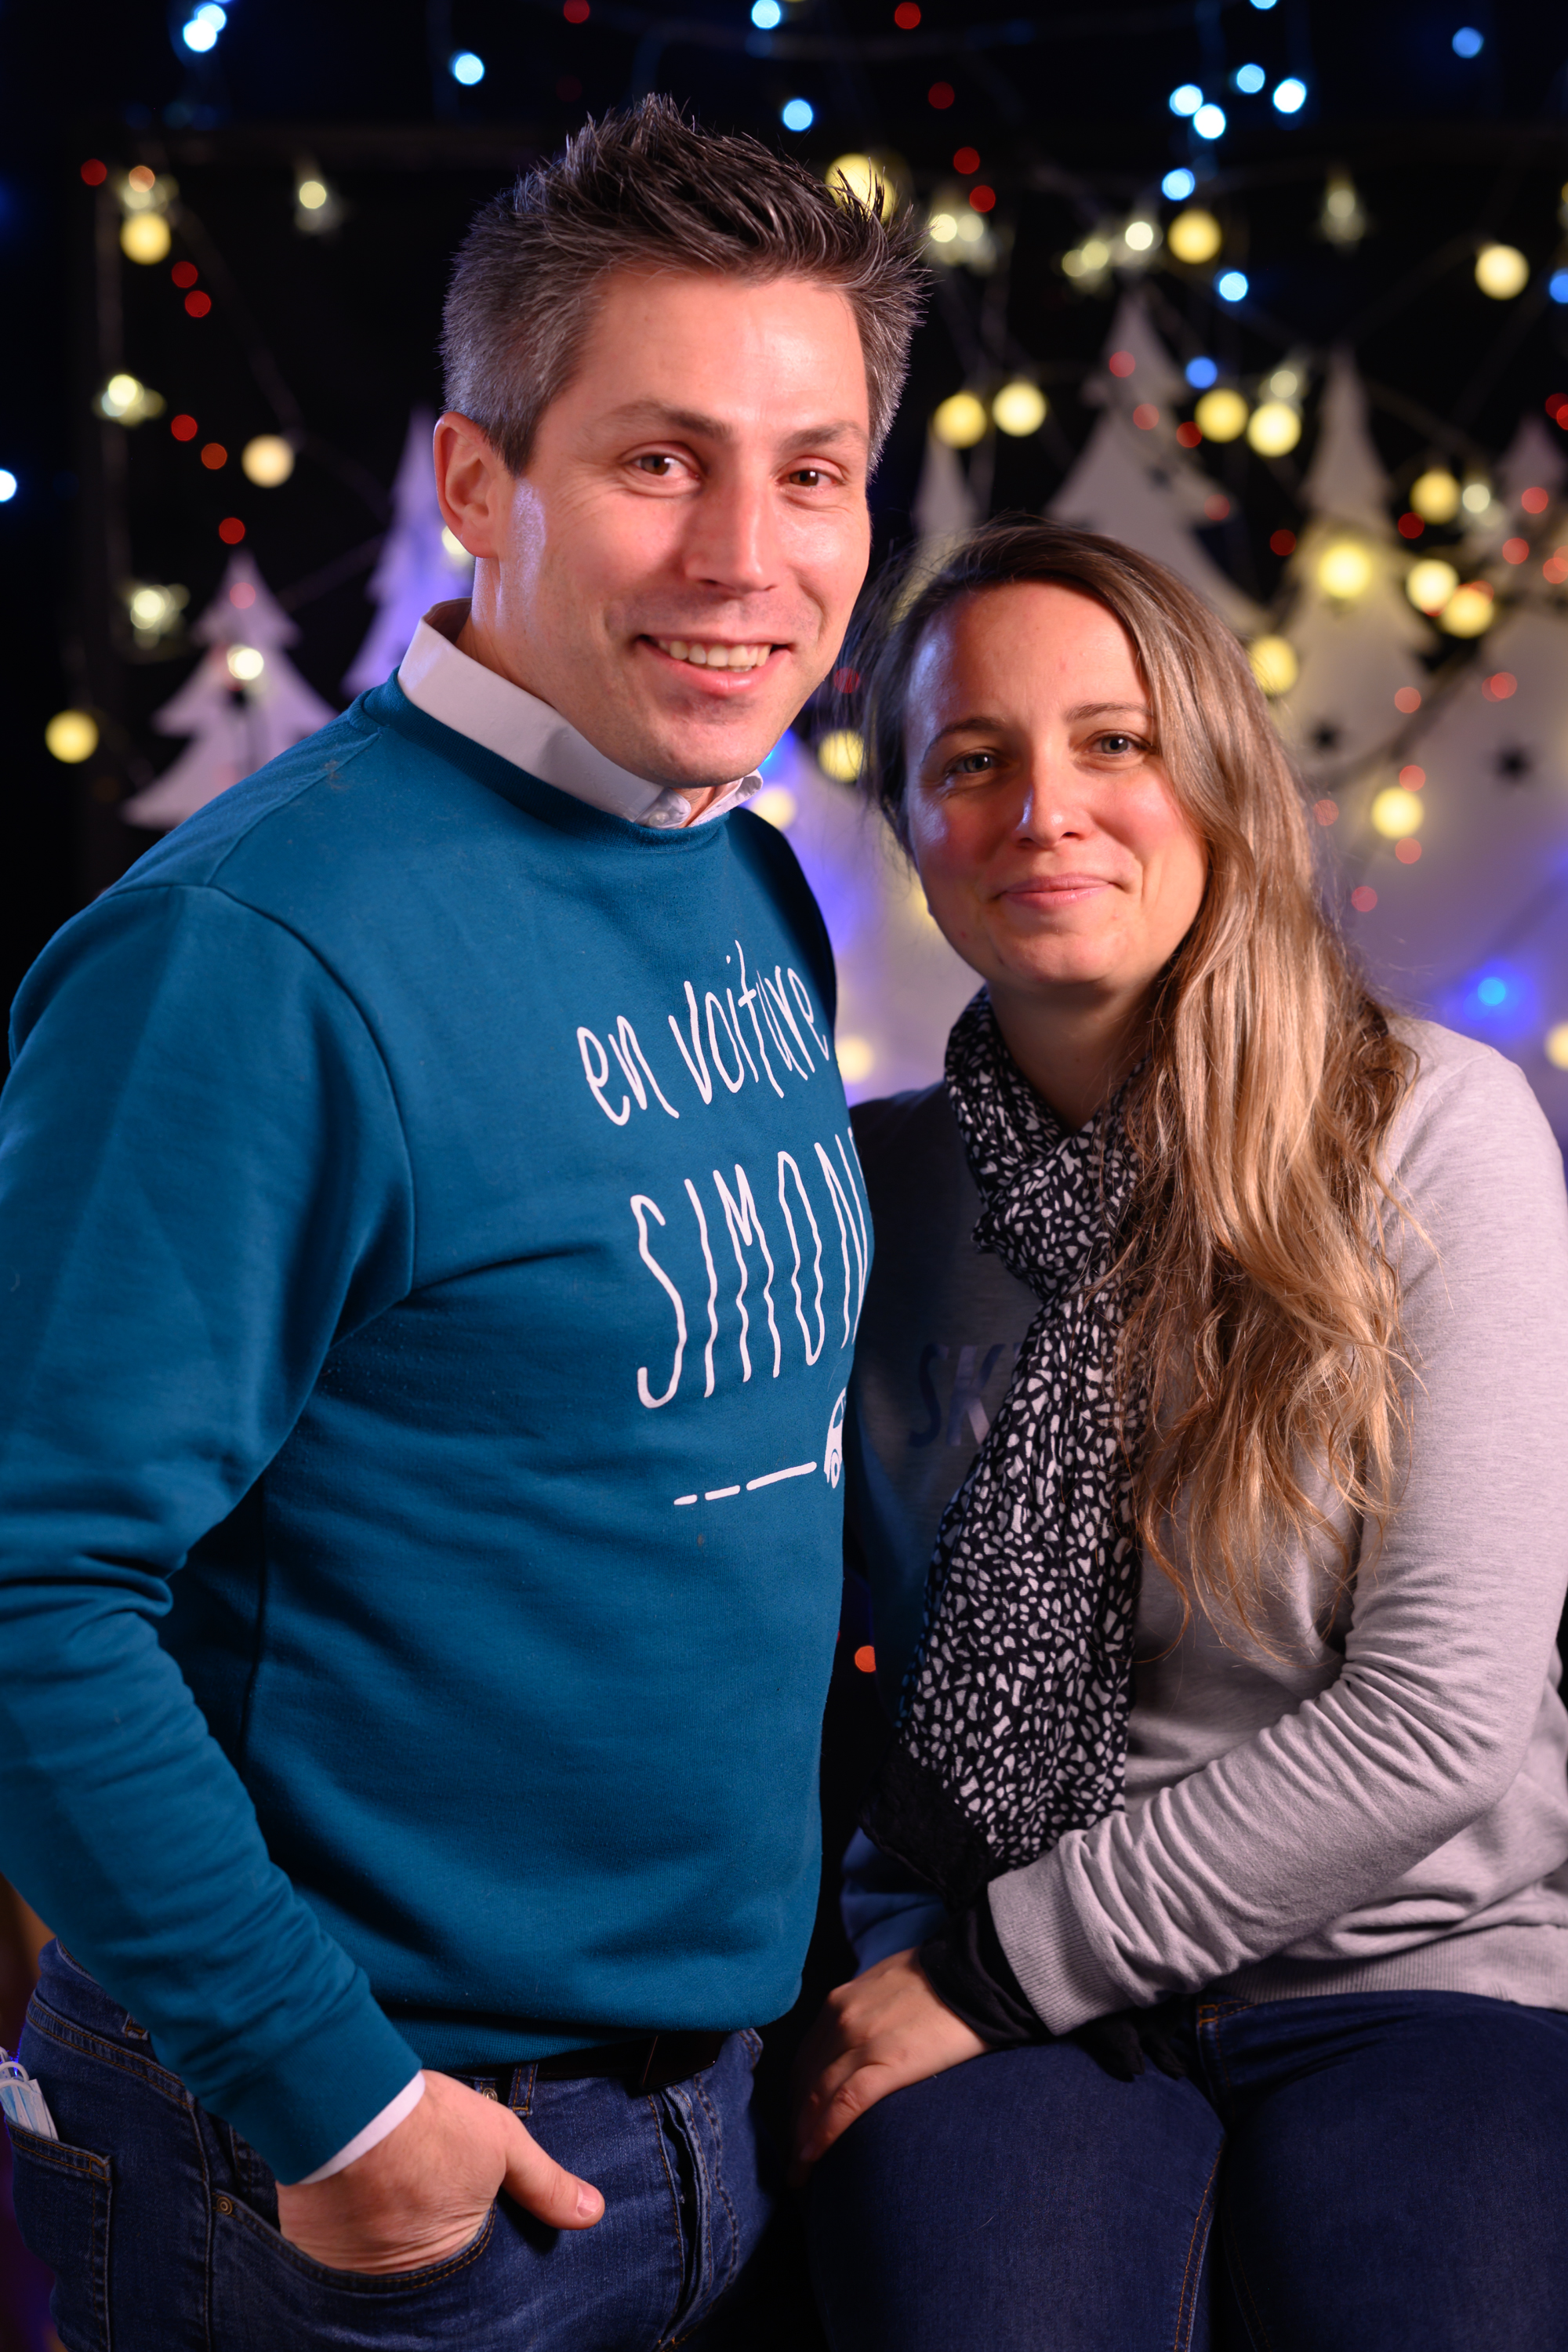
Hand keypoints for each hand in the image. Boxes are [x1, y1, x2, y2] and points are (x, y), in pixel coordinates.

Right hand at [275, 2069, 603, 2274]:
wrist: (350, 2105)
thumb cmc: (431, 2124)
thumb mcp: (502, 2144)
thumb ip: (545, 2184)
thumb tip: (593, 2213)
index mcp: (452, 2264)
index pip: (466, 2279)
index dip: (467, 2259)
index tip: (460, 2233)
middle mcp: (399, 2285)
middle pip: (418, 2278)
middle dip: (424, 2259)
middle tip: (423, 2218)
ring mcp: (350, 2274)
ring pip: (371, 2273)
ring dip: (379, 2250)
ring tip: (387, 2210)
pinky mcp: (309, 2252)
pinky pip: (329, 2260)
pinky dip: (339, 2241)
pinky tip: (349, 2208)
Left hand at [790, 1947, 986, 2182]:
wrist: (978, 1973)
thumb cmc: (940, 1982)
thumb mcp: (887, 1987)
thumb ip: (866, 2013)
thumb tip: (863, 2042)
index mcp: (841, 2004)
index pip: (806, 2059)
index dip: (796, 2097)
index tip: (797, 2126)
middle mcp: (842, 2020)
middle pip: (804, 2081)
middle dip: (795, 2122)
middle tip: (793, 2159)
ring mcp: (862, 2040)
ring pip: (817, 2096)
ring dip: (802, 2136)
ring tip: (800, 2172)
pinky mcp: (888, 2062)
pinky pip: (845, 2103)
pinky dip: (824, 2132)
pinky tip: (813, 2157)